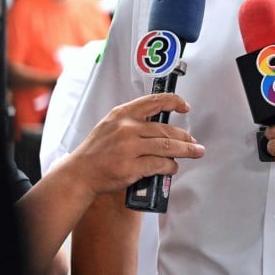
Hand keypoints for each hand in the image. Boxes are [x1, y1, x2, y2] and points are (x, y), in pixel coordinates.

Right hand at [69, 93, 203, 197]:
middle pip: (165, 129)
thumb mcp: (111, 125)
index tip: (185, 106)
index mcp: (122, 114)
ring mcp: (129, 148)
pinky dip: (170, 166)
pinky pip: (159, 164)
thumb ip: (133, 121)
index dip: (173, 102)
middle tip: (194, 141)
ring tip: (195, 152)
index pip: (154, 101)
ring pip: (167, 146)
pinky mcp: (131, 166)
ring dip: (185, 150)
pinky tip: (173, 167)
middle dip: (184, 136)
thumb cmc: (96, 151)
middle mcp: (127, 128)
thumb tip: (161, 126)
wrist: (80, 173)